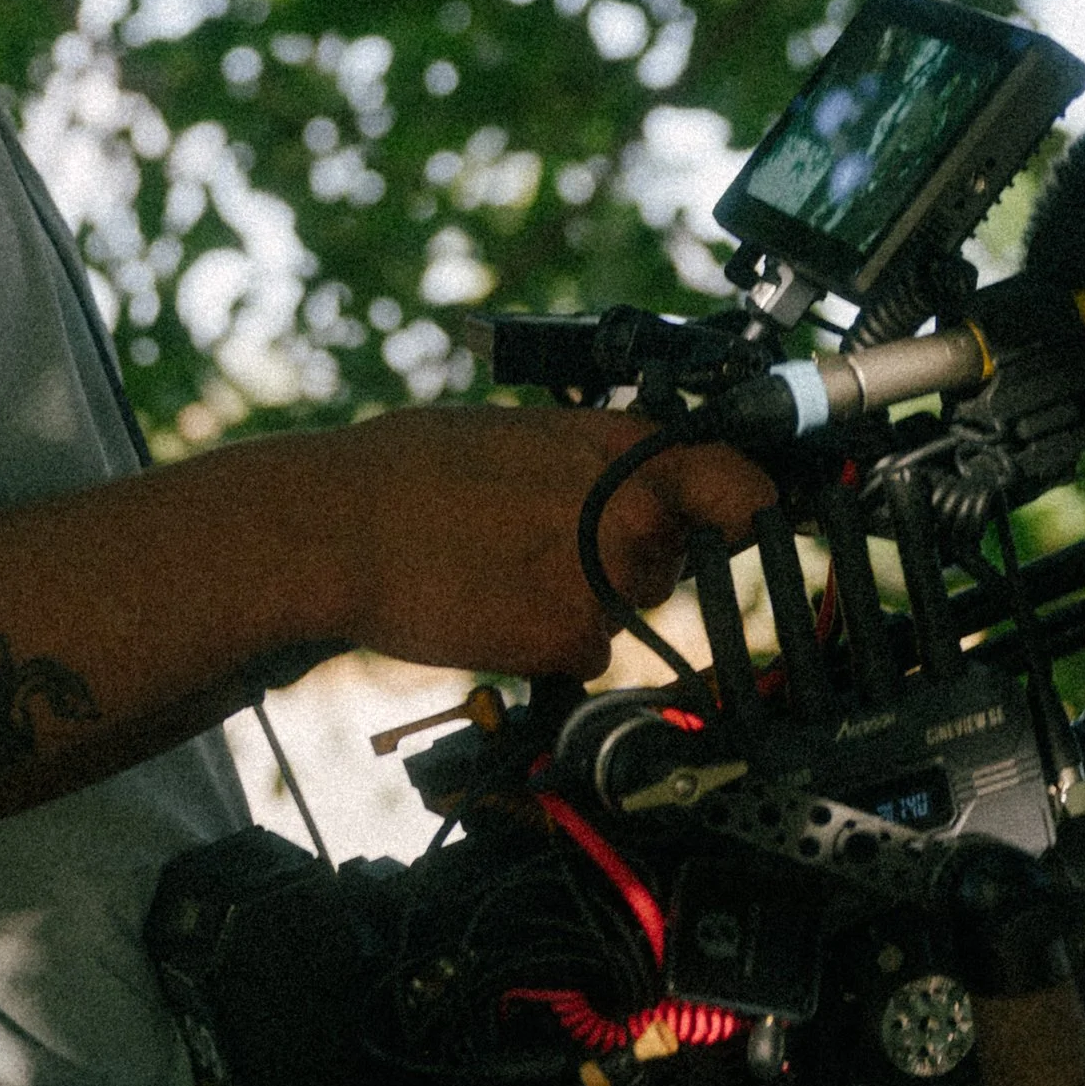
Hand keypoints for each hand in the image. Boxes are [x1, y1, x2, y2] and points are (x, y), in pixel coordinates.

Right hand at [333, 400, 772, 681]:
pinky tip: (488, 611)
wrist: (337, 529)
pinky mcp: (574, 640)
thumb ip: (588, 456)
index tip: (747, 527)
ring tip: (499, 572)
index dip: (747, 511)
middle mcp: (633, 510)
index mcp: (622, 446)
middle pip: (675, 559)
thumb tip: (619, 474)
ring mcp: (610, 579)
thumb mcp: (516, 430)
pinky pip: (582, 654)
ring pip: (624, 610)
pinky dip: (542, 646)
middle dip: (628, 564)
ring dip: (578, 604)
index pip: (740, 484)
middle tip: (547, 550)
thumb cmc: (402, 472)